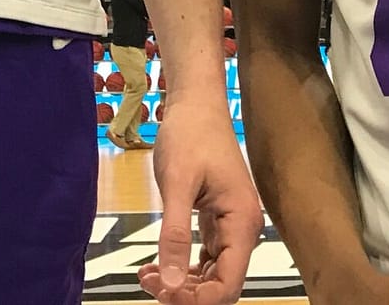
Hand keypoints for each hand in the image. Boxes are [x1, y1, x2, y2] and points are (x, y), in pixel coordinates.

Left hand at [135, 95, 262, 304]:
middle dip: (186, 293)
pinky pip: (203, 257)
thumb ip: (174, 235)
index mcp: (242, 222)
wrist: (194, 103)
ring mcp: (230, 226)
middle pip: (221, 284)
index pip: (229, 285)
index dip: (198, 300)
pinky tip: (154, 264)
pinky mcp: (216, 221)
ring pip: (211, 275)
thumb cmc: (190, 134)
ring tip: (146, 275)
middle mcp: (242, 229)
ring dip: (180, 283)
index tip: (164, 294)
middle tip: (148, 283)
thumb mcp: (177, 184)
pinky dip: (180, 266)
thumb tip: (168, 283)